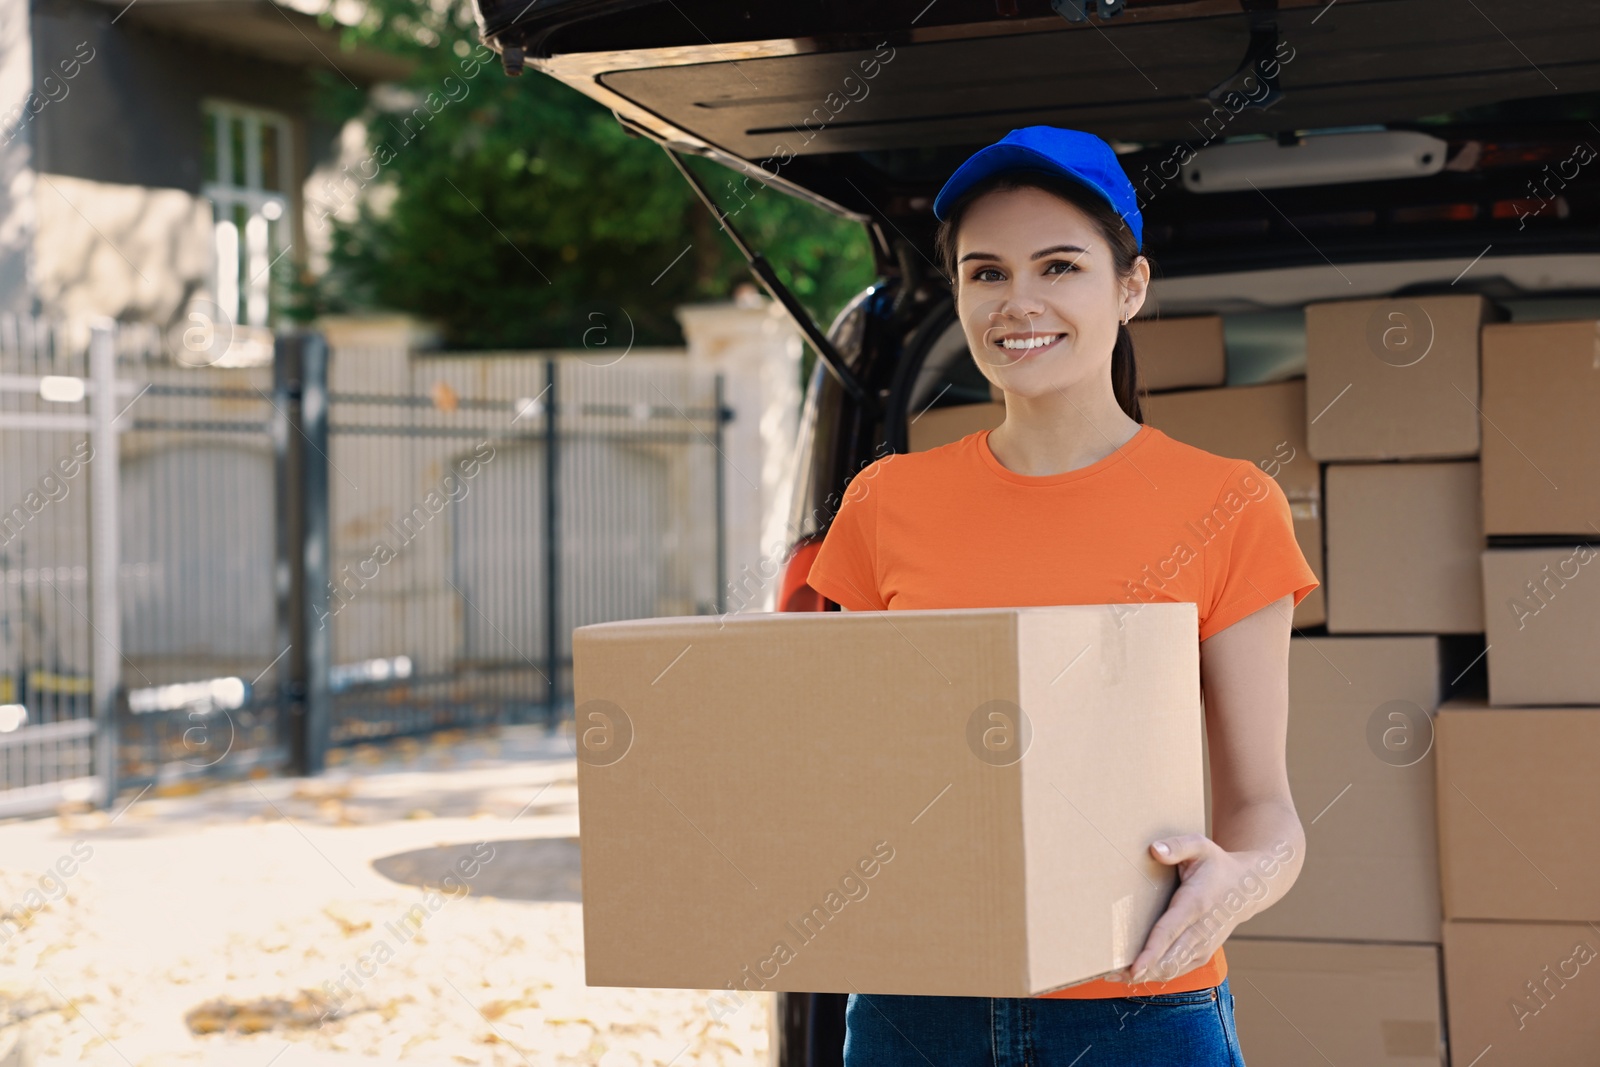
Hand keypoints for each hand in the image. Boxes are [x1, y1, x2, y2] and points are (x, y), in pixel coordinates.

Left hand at [1109, 833, 1266, 986]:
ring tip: (1114, 976)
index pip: (1170, 932)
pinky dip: (1157, 975)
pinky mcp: (1203, 954)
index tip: (1134, 968)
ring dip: (1145, 976)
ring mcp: (1204, 946)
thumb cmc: (1216, 864)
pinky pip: (1178, 970)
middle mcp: (1202, 930)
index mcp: (1196, 904)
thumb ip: (1177, 846)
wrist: (1246, 888)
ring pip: (1173, 969)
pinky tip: (1136, 974)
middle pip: (1169, 959)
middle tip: (1109, 974)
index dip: (1152, 952)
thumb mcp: (1200, 846)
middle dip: (1141, 970)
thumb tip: (1154, 850)